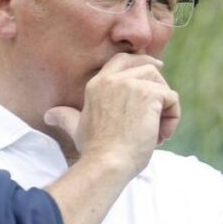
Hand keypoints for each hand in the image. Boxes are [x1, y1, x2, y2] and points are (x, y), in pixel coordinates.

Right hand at [44, 53, 180, 176]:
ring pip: (163, 85)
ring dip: (166, 108)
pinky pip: (172, 99)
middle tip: (162, 110)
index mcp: (98, 84)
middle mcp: (114, 79)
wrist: (106, 163)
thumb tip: (49, 115)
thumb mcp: (76, 128)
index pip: (123, 59)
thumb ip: (65, 117)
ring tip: (156, 132)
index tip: (157, 67)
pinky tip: (161, 136)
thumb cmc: (94, 151)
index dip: (142, 61)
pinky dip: (173, 118)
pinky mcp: (149, 95)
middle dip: (159, 87)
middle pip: (148, 67)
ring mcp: (132, 85)